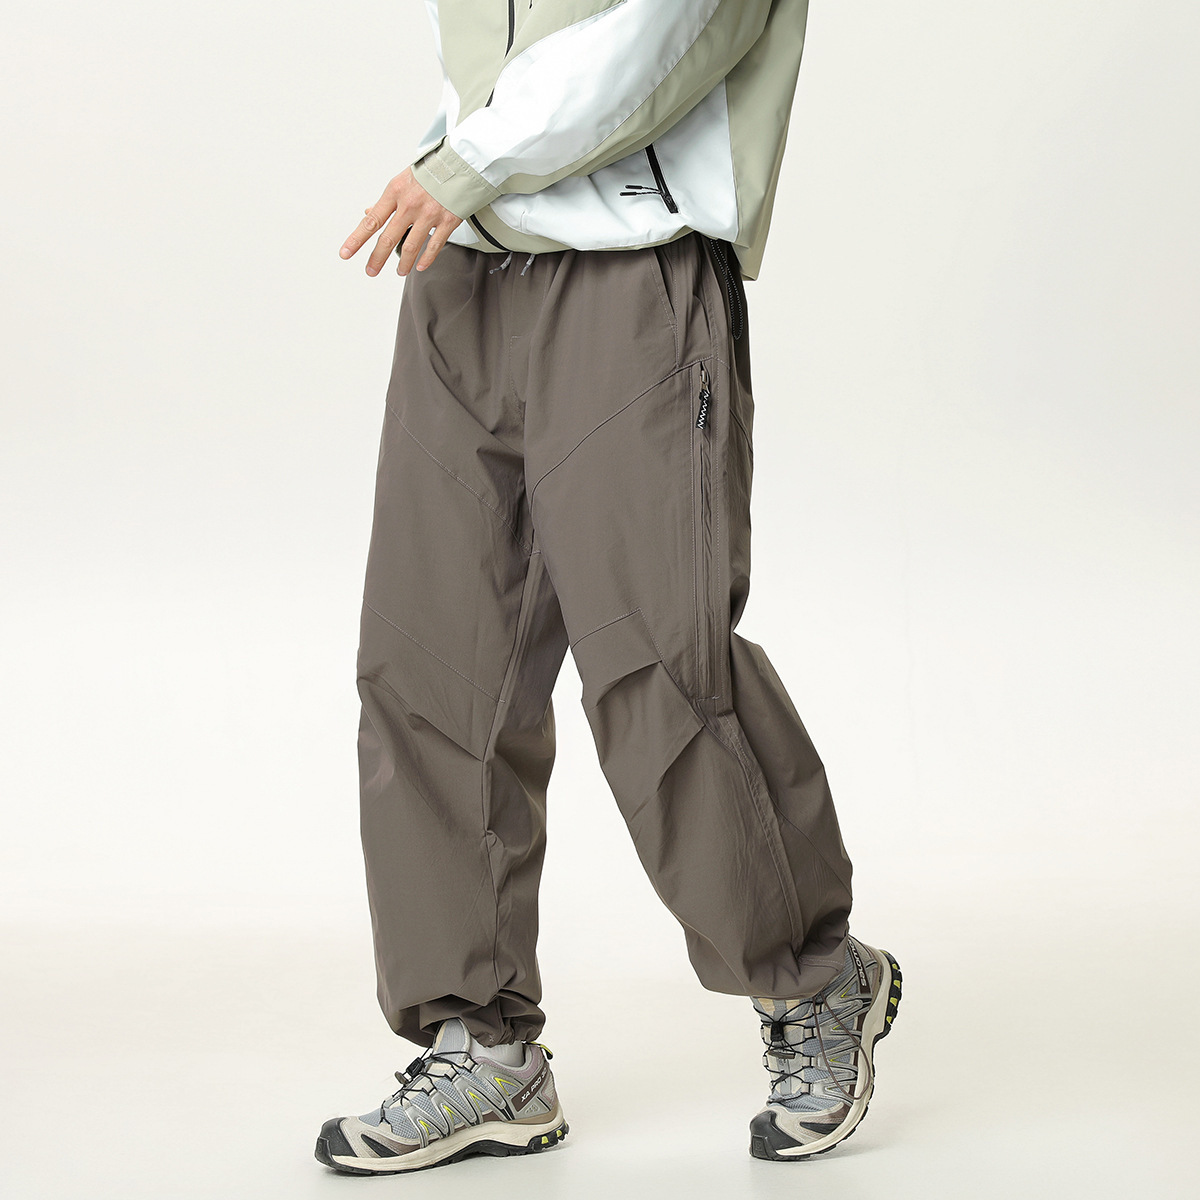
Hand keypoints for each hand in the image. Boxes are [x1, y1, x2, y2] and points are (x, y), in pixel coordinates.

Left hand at [340, 167, 463, 275]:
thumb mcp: (401, 181)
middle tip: (371, 271)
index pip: (371, 221)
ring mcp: (429, 214)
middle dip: (377, 258)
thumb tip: (368, 213)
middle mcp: (410, 204)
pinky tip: (419, 266)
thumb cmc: (428, 172)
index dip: (356, 239)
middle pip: (388, 238)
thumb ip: (386, 201)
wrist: (460, 164)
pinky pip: (434, 245)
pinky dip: (426, 259)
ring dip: (403, 263)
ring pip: (411, 246)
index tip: (346, 253)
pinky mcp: (448, 220)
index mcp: (395, 192)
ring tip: (399, 271)